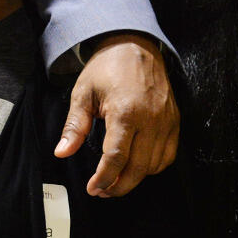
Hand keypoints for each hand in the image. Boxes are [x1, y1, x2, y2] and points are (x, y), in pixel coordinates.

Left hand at [54, 33, 178, 197]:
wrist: (135, 46)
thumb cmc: (106, 68)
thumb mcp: (83, 92)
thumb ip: (74, 125)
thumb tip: (62, 152)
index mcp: (125, 112)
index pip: (116, 157)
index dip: (104, 178)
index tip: (92, 189)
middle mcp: (150, 120)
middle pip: (138, 168)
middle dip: (119, 186)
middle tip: (102, 191)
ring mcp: (166, 122)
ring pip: (155, 165)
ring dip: (135, 179)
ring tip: (115, 181)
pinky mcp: (175, 122)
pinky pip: (168, 155)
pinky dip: (153, 167)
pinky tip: (136, 168)